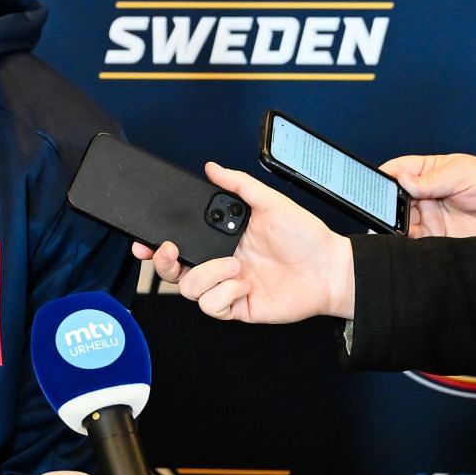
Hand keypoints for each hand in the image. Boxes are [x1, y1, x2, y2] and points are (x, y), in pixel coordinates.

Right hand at [132, 162, 354, 323]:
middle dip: (163, 263)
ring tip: (235, 264)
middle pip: (175, 271)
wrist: (330, 268)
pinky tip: (243, 283)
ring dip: (209, 275)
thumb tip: (213, 168)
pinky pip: (213, 306)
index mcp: (223, 239)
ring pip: (190, 289)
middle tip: (172, 251)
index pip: (182, 243)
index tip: (145, 239)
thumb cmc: (306, 236)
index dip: (157, 245)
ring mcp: (228, 287)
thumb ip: (239, 184)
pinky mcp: (238, 307)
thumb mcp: (271, 201)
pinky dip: (224, 294)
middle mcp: (221, 264)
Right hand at [379, 153, 475, 237]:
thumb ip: (433, 179)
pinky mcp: (434, 238)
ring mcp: (428, 217)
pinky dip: (403, 240)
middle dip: (382, 202)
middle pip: (392, 197)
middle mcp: (424, 195)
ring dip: (391, 222)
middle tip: (378, 207)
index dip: (381, 176)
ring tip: (389, 224)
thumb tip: (402, 180)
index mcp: (429, 171)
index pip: (397, 170)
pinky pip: (411, 240)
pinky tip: (402, 239)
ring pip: (398, 220)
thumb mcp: (464, 174)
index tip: (370, 183)